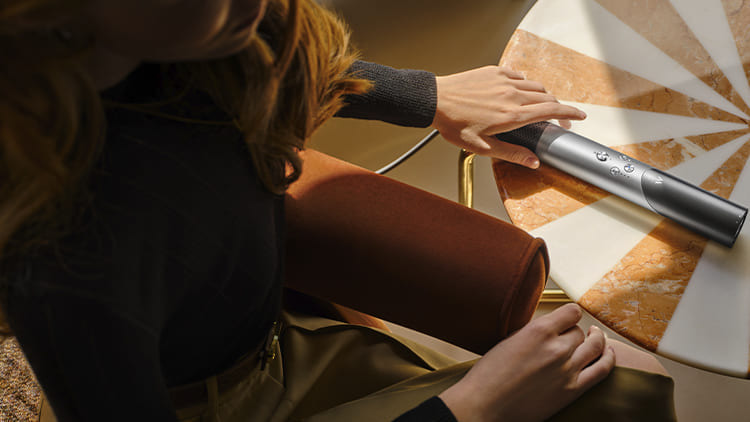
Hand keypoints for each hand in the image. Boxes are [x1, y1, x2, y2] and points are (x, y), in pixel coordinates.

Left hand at [432, 66, 586, 168]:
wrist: (436, 100)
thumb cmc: (454, 124)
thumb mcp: (482, 147)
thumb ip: (511, 153)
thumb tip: (533, 162)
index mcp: (512, 115)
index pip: (551, 111)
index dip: (570, 113)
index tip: (580, 117)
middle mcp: (512, 95)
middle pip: (547, 97)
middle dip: (558, 108)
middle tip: (559, 118)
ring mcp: (504, 80)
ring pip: (535, 85)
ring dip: (543, 96)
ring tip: (540, 106)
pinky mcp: (495, 71)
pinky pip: (519, 75)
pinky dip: (525, 84)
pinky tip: (519, 91)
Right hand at [439, 303, 614, 421]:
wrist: (485, 405)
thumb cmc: (490, 375)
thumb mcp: (509, 341)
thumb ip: (534, 333)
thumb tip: (551, 329)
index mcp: (538, 331)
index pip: (571, 312)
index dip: (570, 316)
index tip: (566, 320)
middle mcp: (556, 347)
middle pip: (579, 331)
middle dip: (574, 333)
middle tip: (568, 338)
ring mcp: (567, 369)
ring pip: (594, 346)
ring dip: (595, 340)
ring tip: (595, 337)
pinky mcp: (573, 390)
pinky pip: (602, 369)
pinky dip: (608, 358)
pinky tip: (607, 353)